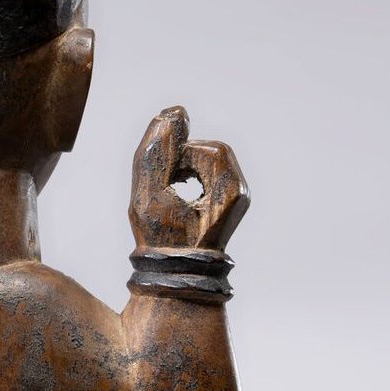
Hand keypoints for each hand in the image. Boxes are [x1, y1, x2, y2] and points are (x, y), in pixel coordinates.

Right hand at [129, 106, 249, 251]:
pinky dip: (193, 174)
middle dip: (184, 159)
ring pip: (212, 159)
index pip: (205, 150)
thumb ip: (156, 152)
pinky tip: (178, 192)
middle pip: (212, 151)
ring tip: (169, 188)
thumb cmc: (159, 242)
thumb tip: (175, 111)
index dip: (178, 158)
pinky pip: (213, 172)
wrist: (175, 279)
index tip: (164, 182)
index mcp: (229, 192)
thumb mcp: (149, 195)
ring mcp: (238, 197)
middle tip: (166, 183)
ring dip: (187, 166)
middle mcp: (240, 192)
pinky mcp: (230, 200)